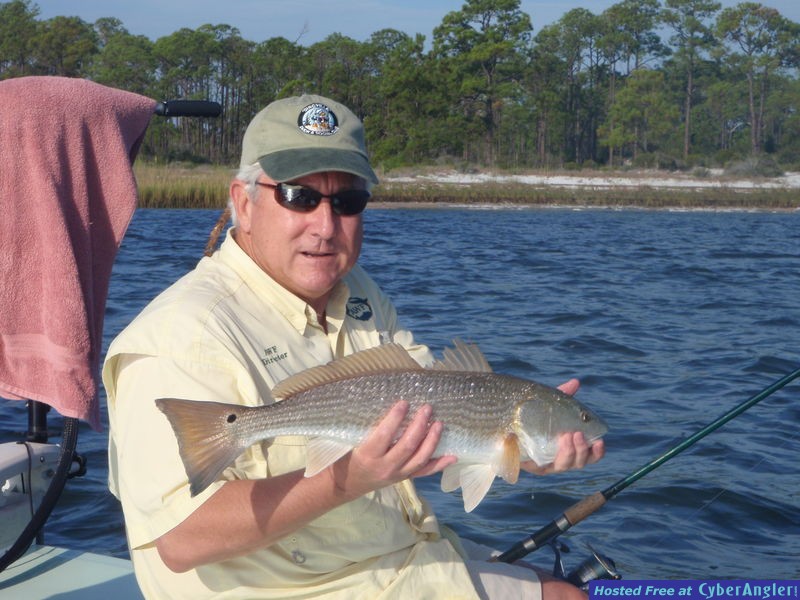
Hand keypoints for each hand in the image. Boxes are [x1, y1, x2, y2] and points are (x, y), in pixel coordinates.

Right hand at [327, 401, 455, 499]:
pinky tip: (452, 455)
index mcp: (368, 455)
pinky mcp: (404, 479)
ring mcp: (397, 475)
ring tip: (439, 424)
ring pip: (420, 459)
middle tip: (427, 408)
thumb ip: (369, 428)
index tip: (404, 402)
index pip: (384, 435)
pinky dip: (440, 464)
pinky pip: (425, 472)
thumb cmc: (347, 457)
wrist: (346, 485)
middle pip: (407, 446)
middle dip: (419, 426)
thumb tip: (391, 406)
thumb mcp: (352, 442)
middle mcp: (384, 467)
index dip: (395, 418)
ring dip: (432, 440)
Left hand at [521, 378, 604, 474]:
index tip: (600, 441)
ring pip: (564, 466)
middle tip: (577, 434)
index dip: (597, 452)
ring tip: (567, 437)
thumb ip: (562, 395)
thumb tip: (576, 382)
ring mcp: (546, 464)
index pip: (589, 455)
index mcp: (570, 447)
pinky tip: (552, 448)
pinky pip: (544, 468)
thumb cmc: (531, 414)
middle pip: (578, 463)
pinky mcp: (531, 466)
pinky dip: (550, 459)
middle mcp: (560, 459)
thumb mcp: (548, 405)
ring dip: (569, 453)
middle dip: (581, 450)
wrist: (505, 420)